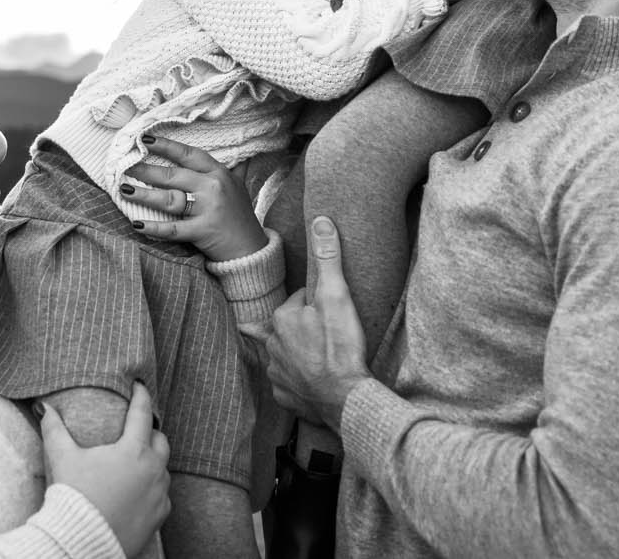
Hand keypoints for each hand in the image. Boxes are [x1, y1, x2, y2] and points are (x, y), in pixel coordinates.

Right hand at [40, 382, 170, 558]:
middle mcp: (152, 470)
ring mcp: (159, 494)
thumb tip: (44, 408)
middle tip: (138, 429)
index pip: (142, 414)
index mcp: (133, 450)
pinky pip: (162, 496)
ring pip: (163, 469)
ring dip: (153, 462)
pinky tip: (139, 491)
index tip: (139, 386)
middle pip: (160, 441)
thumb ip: (55, 429)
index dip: (141, 396)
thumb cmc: (74, 496)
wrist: (81, 541)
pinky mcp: (159, 517)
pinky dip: (153, 489)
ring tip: (137, 461)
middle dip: (150, 432)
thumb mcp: (63, 458)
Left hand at [125, 135, 266, 261]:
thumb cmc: (241, 216)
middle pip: (173, 175)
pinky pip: (172, 229)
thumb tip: (230, 154)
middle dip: (146, 171)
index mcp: (219, 173)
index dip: (166, 145)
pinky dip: (153, 228)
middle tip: (125, 167)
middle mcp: (212, 187)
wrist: (252, 249)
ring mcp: (207, 209)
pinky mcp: (202, 231)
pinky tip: (136, 224)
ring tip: (124, 190)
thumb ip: (231, 170)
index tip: (144, 139)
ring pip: (169, 199)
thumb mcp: (238, 187)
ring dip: (144, 195)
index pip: (188, 154)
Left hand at [263, 216, 370, 429]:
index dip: (319, 304)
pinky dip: (298, 380)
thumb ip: (328, 258)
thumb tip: (320, 220)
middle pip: (290, 327)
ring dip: (298, 353)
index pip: (300, 301)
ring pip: (286, 354)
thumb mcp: (337, 296)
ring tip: (320, 357)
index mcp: (281, 318)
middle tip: (330, 335)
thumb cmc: (341, 346)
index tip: (334, 314)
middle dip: (306, 327)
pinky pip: (288, 383)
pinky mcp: (284, 396)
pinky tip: (312, 380)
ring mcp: (276, 373)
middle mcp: (272, 345)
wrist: (346, 398)